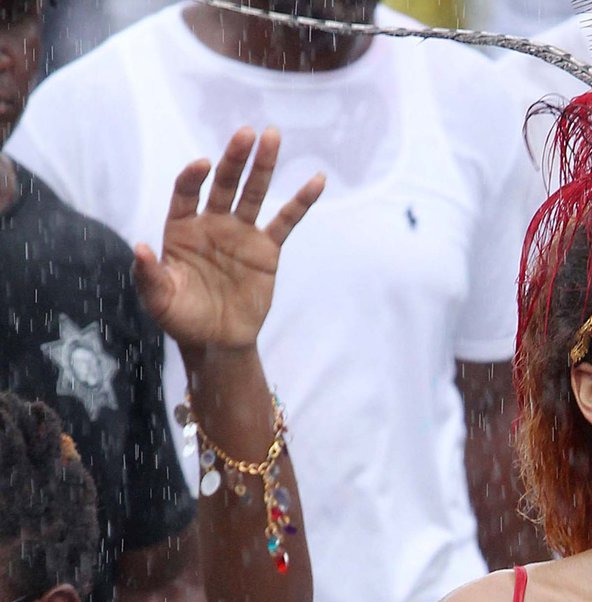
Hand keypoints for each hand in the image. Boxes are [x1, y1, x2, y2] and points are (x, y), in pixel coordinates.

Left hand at [134, 127, 323, 353]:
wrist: (217, 343)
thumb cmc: (183, 319)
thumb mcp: (159, 300)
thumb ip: (148, 275)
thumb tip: (140, 249)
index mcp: (182, 228)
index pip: (186, 192)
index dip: (193, 177)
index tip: (203, 166)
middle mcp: (211, 222)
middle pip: (223, 182)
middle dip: (234, 158)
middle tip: (246, 133)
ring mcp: (240, 233)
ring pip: (253, 193)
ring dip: (262, 165)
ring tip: (271, 137)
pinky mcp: (266, 249)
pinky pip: (286, 221)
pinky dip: (301, 202)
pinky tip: (317, 181)